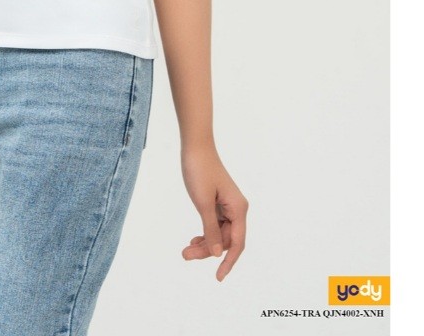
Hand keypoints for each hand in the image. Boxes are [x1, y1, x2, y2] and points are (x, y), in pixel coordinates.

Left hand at [180, 142, 247, 281]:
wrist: (195, 147)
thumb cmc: (200, 171)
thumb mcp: (203, 203)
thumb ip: (211, 230)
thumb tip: (218, 253)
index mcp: (238, 209)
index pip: (237, 243)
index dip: (228, 262)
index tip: (218, 277)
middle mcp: (236, 209)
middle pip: (227, 240)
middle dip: (208, 251)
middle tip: (185, 255)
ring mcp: (227, 205)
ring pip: (219, 233)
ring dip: (204, 243)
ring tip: (185, 250)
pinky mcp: (218, 202)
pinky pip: (215, 224)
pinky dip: (205, 233)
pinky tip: (194, 239)